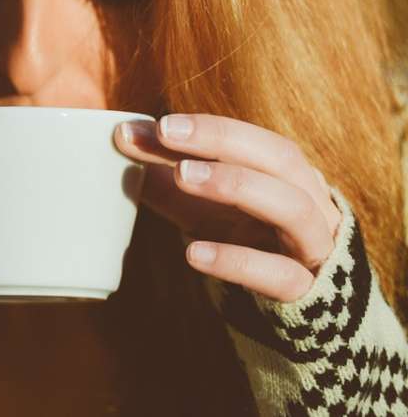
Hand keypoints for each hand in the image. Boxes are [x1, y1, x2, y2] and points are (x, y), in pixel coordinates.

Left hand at [114, 113, 342, 301]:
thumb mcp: (201, 205)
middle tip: (166, 133)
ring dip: (236, 184)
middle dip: (222, 141)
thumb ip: (165, 174)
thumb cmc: (241, 241)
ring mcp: (313, 247)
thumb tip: (123, 136)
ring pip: (292, 207)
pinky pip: (279, 274)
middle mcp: (310, 202)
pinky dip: (236, 260)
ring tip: (181, 175)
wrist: (292, 312)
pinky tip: (193, 253)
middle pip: (280, 159)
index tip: (160, 124)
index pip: (253, 140)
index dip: (209, 128)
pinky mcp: (305, 292)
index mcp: (287, 176)